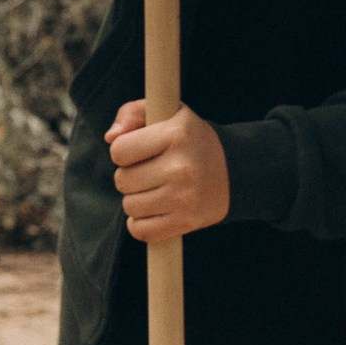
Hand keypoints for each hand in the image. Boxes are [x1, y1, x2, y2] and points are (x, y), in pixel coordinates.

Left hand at [107, 99, 229, 239]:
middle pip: (122, 180)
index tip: (138, 151)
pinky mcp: (186, 222)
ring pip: (130, 206)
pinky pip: (142, 231)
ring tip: (154, 189)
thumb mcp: (167, 112)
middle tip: (148, 171)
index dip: (123, 151)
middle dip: (129, 176)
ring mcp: (184, 198)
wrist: (234, 171)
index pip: (120, 150)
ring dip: (135, 200)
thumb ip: (132, 113)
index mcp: (176, 134)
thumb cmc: (189, 139)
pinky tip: (153, 210)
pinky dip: (141, 224)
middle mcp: (181, 167)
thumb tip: (111, 137)